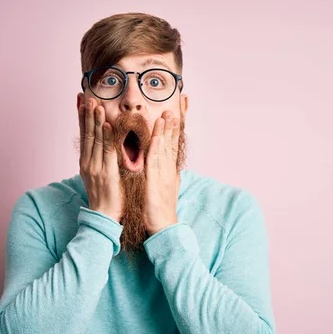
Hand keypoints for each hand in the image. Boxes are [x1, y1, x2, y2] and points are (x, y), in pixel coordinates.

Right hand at [78, 99, 122, 221]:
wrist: (104, 217)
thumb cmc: (105, 197)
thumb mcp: (99, 175)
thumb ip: (100, 159)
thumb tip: (103, 145)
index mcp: (86, 162)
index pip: (83, 135)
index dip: (82, 117)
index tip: (81, 100)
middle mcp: (88, 162)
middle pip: (86, 134)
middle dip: (86, 114)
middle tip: (86, 96)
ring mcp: (95, 167)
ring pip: (95, 140)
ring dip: (95, 120)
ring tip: (95, 104)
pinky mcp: (106, 173)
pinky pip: (107, 151)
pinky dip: (106, 137)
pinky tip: (106, 124)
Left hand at [144, 111, 180, 235]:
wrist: (163, 226)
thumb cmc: (160, 208)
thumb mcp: (163, 186)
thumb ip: (164, 172)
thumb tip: (167, 164)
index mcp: (169, 170)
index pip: (173, 144)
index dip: (175, 129)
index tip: (177, 112)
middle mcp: (169, 170)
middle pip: (172, 143)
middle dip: (173, 125)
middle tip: (175, 106)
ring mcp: (163, 174)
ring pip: (165, 149)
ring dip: (166, 131)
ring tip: (167, 115)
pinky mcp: (156, 181)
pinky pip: (156, 161)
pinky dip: (157, 148)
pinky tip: (158, 136)